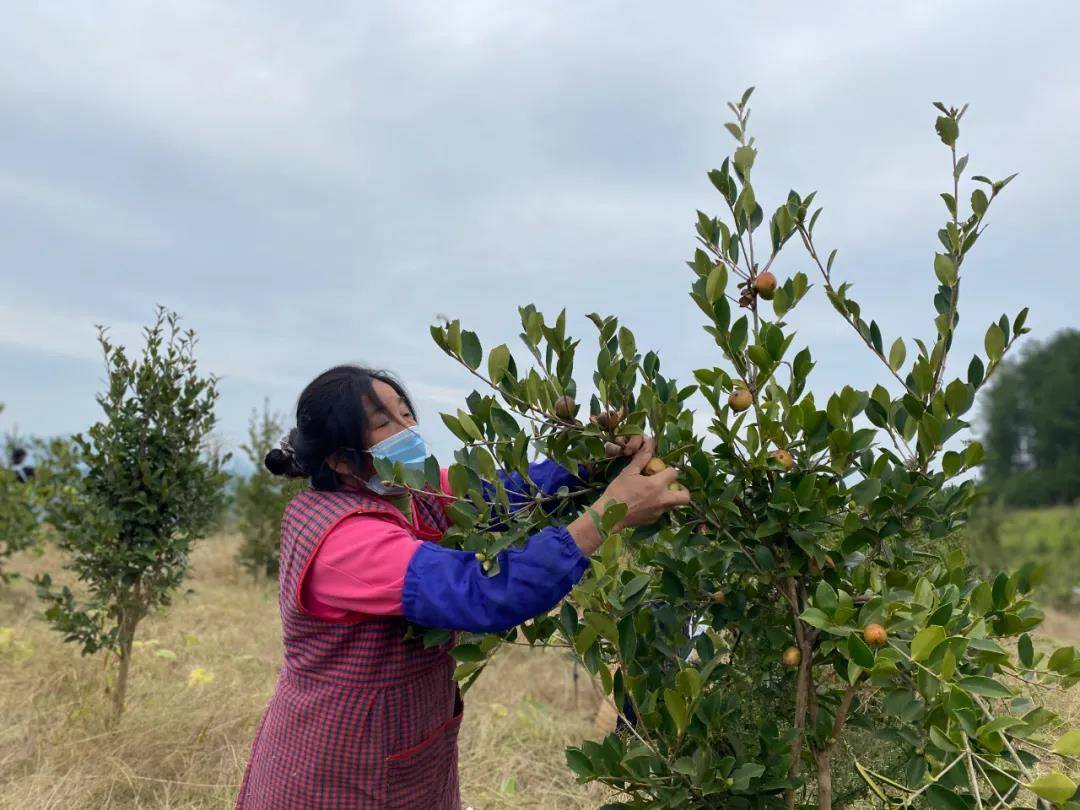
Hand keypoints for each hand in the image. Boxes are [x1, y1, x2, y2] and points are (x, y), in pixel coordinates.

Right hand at [568, 437, 689, 554]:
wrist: (609, 515)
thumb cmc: (617, 491)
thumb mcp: (628, 472)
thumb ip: (641, 459)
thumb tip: (648, 446)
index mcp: (657, 485)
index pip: (674, 473)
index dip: (668, 470)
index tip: (660, 471)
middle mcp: (662, 499)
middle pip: (685, 496)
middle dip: (682, 490)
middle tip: (672, 486)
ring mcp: (659, 512)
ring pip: (674, 505)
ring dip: (670, 498)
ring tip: (658, 494)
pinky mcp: (653, 520)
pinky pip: (662, 512)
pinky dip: (658, 507)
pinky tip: (646, 504)